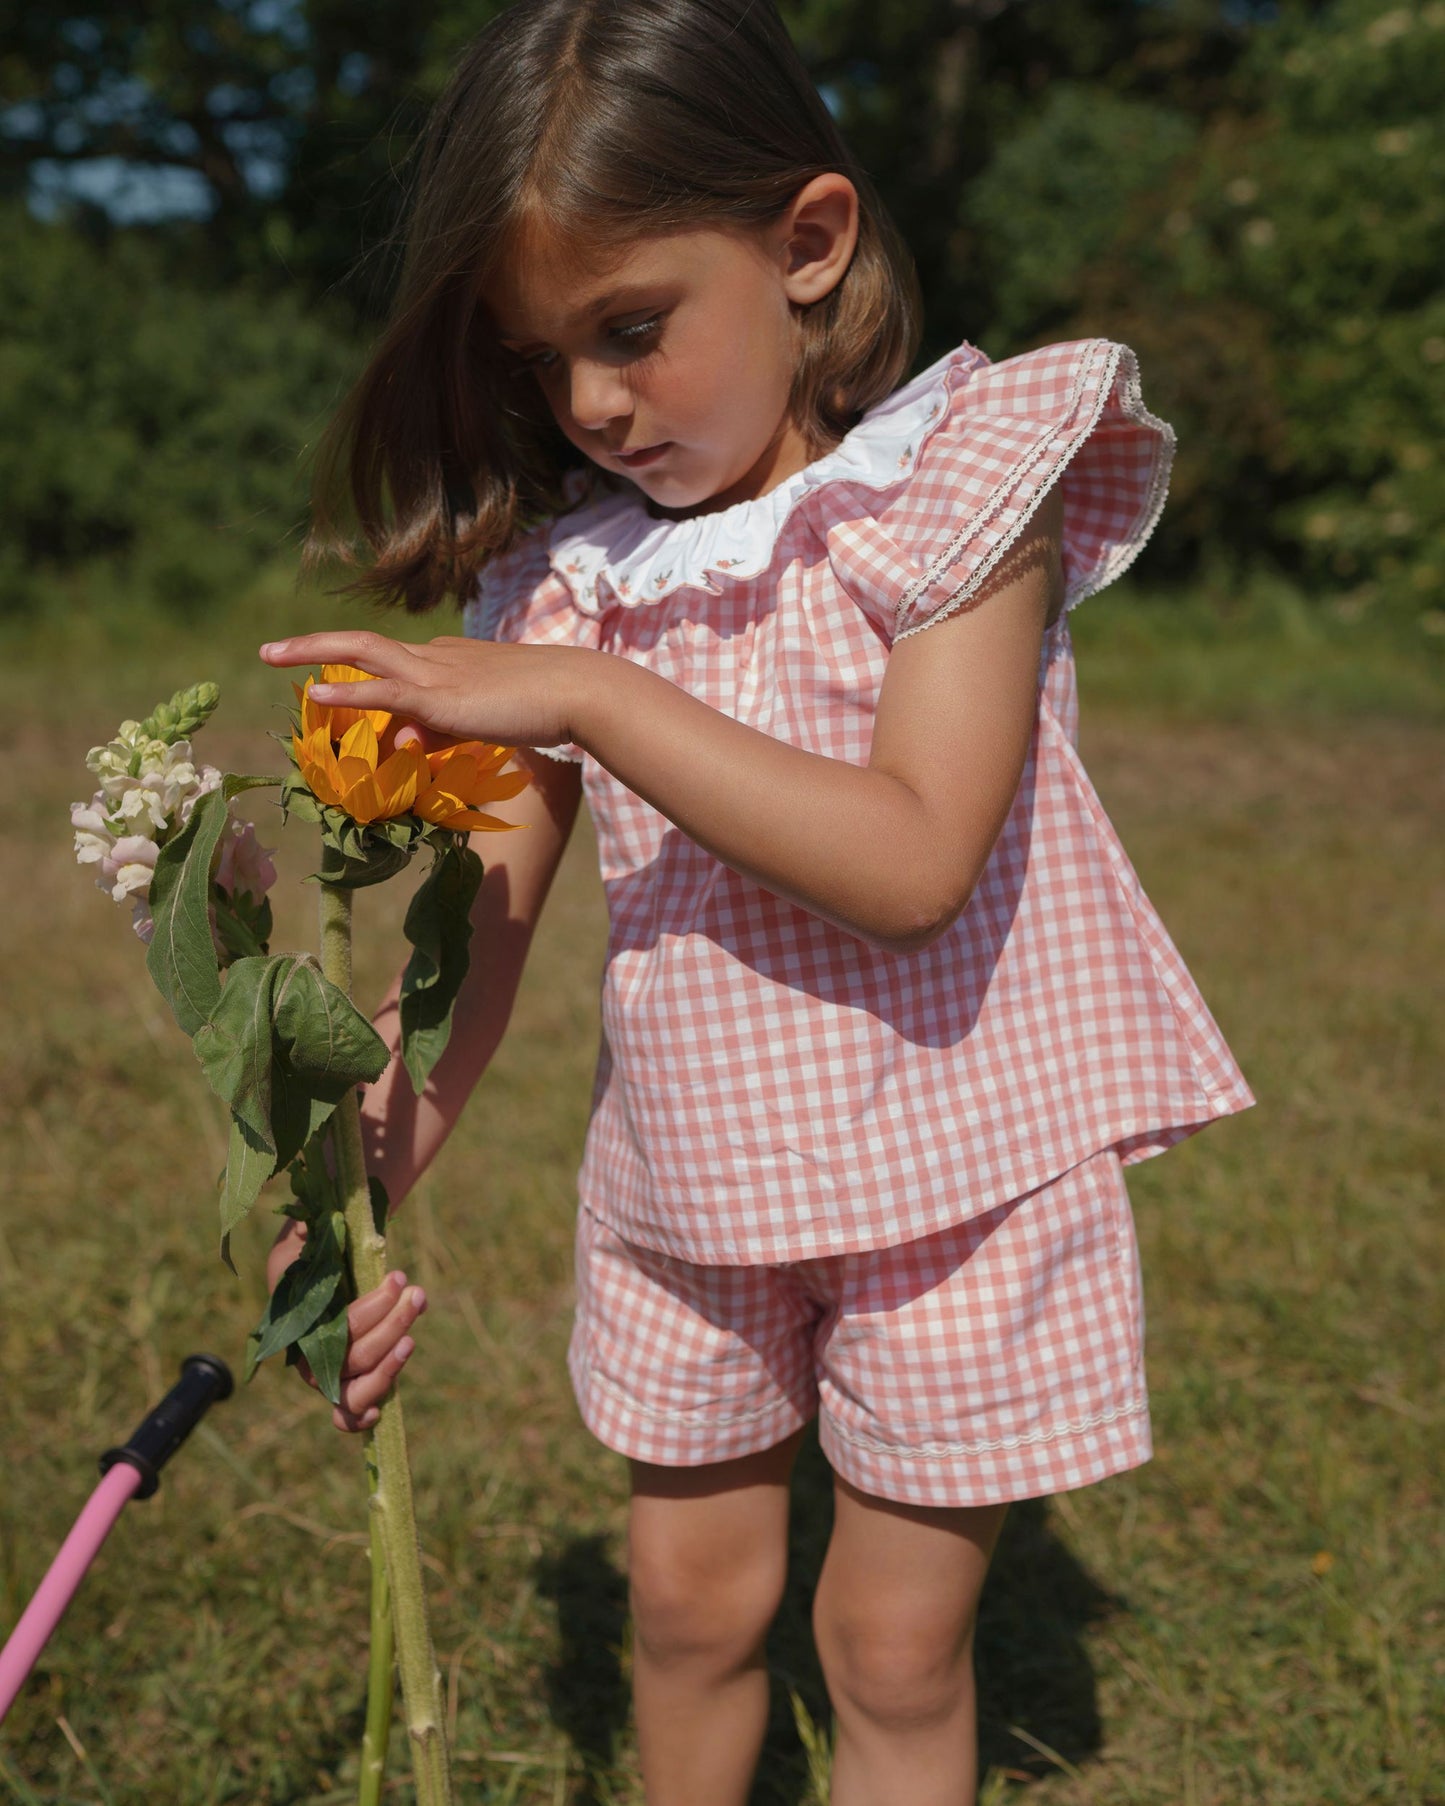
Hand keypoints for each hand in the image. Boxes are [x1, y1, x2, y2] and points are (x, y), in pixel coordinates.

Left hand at [259, 629, 596, 751]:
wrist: (576, 691)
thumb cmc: (544, 706)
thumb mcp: (483, 720)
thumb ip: (443, 729)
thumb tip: (407, 741)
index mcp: (445, 660)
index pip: (391, 662)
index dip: (355, 673)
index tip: (326, 684)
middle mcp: (433, 658)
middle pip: (360, 643)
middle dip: (312, 646)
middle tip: (270, 653)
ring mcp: (435, 674)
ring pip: (361, 653)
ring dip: (312, 653)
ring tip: (270, 656)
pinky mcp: (442, 698)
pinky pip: (385, 691)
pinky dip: (347, 692)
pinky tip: (314, 695)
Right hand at [267, 1219, 427, 1432]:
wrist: (311, 1258)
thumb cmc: (309, 1248)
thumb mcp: (304, 1236)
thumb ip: (305, 1235)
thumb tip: (309, 1231)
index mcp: (294, 1320)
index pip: (337, 1326)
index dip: (372, 1310)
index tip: (398, 1277)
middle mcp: (308, 1355)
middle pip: (354, 1356)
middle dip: (392, 1325)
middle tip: (415, 1293)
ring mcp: (328, 1372)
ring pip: (357, 1388)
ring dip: (391, 1364)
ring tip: (413, 1335)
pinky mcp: (347, 1381)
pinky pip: (345, 1415)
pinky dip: (359, 1419)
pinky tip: (382, 1410)